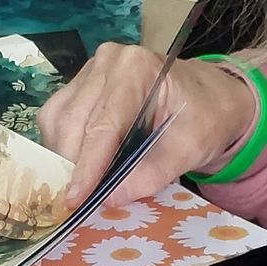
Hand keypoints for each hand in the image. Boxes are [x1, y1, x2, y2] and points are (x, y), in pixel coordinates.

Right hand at [38, 38, 258, 211]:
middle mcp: (106, 62)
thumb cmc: (205, 117)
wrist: (209, 96)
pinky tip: (76, 167)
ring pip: (58, 120)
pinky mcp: (80, 85)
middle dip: (72, 165)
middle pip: (74, 121)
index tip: (75, 199)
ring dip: (63, 157)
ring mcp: (90, 71)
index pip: (104, 124)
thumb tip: (110, 199)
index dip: (88, 165)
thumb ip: (152, 173)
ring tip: (77, 187)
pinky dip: (63, 147)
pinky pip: (57, 119)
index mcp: (137, 67)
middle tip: (75, 203)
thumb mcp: (190, 149)